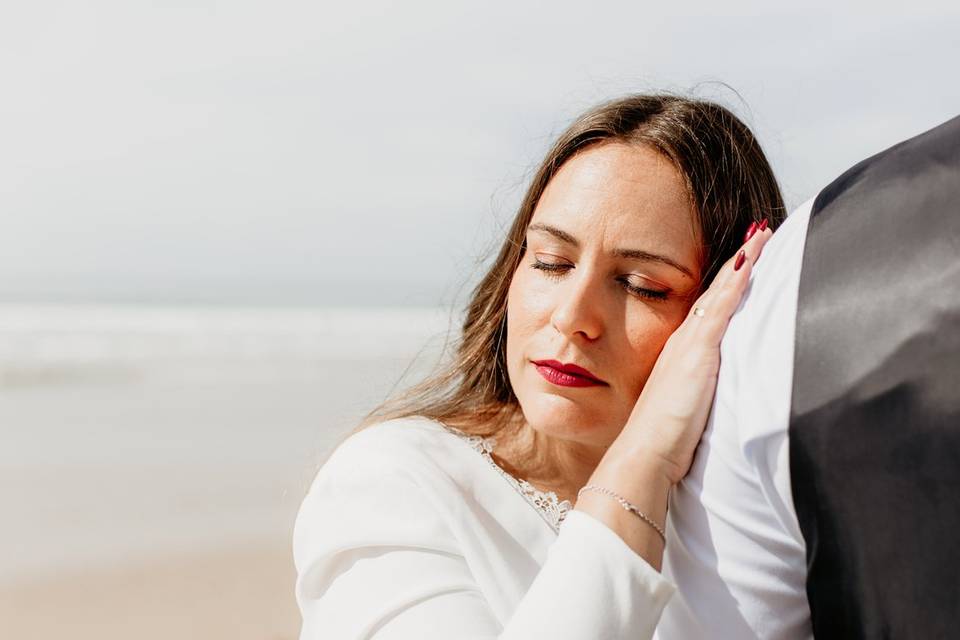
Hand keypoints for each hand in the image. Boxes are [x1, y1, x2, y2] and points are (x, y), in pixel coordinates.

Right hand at [608, 223, 773, 484]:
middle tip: (759, 232)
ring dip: (742, 260)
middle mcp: (685, 341)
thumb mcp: (684, 409)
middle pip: (716, 292)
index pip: (711, 310)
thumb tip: (711, 398)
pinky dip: (736, 279)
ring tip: (762, 233)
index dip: (728, 284)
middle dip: (738, 261)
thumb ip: (698, 397)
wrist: (643, 452)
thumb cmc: (662, 440)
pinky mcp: (698, 349)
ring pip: (720, 291)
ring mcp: (691, 342)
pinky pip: (722, 305)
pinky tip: (750, 258)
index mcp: (682, 354)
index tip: (747, 258)